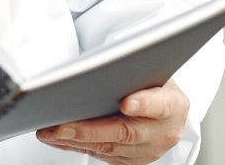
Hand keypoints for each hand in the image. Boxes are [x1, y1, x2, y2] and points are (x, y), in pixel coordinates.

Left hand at [36, 79, 188, 163]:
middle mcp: (164, 133)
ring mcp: (148, 151)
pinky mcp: (132, 162)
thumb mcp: (152, 70)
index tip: (125, 102)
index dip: (143, 104)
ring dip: (75, 140)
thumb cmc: (154, 83)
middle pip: (125, 133)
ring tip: (50, 131)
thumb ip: (133, 72)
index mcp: (174, 105)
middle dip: (89, 130)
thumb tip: (100, 69)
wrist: (166, 108)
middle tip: (62, 125)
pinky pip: (102, 156)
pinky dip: (78, 147)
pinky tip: (60, 139)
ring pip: (109, 148)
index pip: (159, 105)